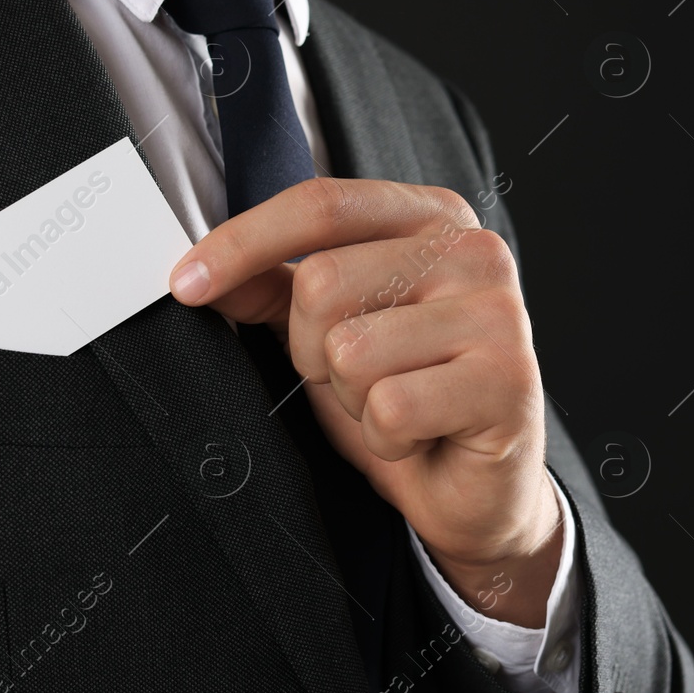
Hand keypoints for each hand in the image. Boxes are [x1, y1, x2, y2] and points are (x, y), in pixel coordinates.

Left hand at [168, 178, 563, 627]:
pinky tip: (421, 436)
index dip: (243, 243)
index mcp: (433, 218)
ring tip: (395, 406)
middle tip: (358, 379)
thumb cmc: (408, 397)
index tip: (185, 284)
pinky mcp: (508, 381)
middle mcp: (475, 251)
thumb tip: (201, 272)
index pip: (321, 205)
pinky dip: (387, 439)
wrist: (480, 487)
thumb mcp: (329, 333)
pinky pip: (390, 409)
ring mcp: (499, 313)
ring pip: (351, 350)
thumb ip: (273, 289)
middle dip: (313, 351)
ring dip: (354, 399)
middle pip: (324, 282)